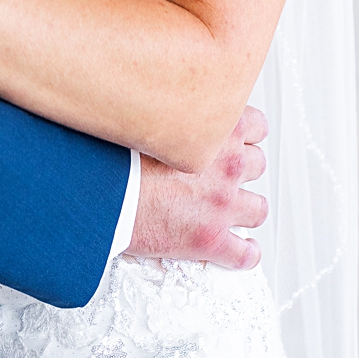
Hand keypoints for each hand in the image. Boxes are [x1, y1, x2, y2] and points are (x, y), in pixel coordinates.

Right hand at [127, 108, 268, 269]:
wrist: (102, 192)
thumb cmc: (115, 154)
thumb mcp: (148, 116)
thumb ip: (170, 112)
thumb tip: (161, 104)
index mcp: (215, 130)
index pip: (255, 125)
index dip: (244, 132)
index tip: (232, 137)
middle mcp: (226, 166)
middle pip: (257, 164)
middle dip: (242, 168)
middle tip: (222, 171)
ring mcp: (223, 205)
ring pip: (257, 208)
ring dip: (245, 208)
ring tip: (230, 208)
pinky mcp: (212, 240)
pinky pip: (245, 253)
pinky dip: (245, 253)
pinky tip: (238, 249)